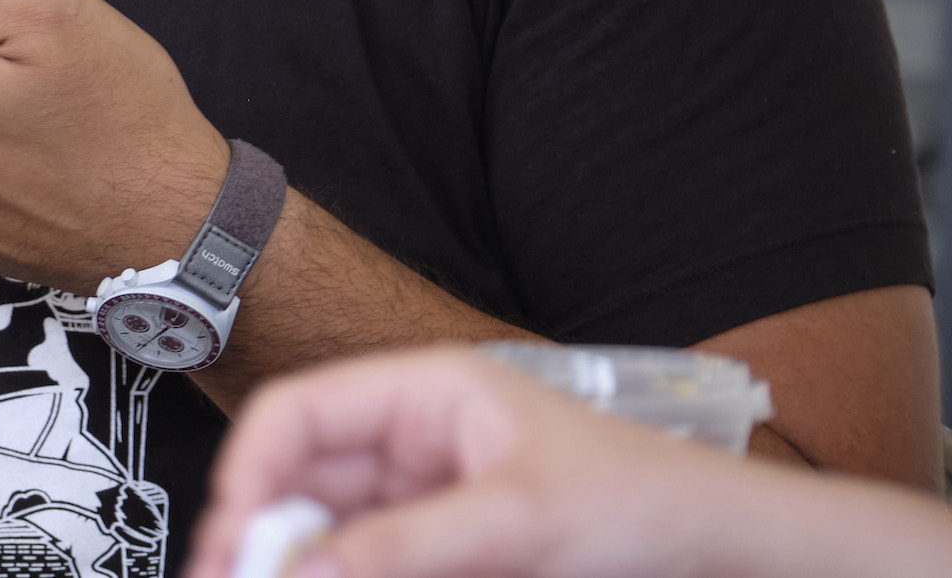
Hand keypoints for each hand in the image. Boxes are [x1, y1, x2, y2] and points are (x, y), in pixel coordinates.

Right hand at [188, 348, 951, 577]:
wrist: (724, 550)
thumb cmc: (643, 501)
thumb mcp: (518, 522)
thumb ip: (403, 548)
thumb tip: (299, 573)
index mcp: (422, 391)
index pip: (298, 414)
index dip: (248, 474)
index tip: (227, 543)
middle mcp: (412, 437)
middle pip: (301, 479)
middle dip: (261, 536)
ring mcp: (426, 493)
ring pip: (330, 531)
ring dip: (301, 564)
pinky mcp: (447, 545)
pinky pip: (374, 561)